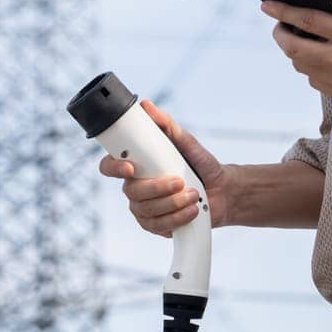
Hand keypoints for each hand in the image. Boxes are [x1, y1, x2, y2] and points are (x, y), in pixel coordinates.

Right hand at [96, 99, 231, 234]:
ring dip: (173, 203)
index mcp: (136, 165)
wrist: (222, 191)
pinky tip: (192, 211)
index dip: (114, 168)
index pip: (109, 166)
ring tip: (194, 195)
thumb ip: (166, 125)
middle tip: (180, 181)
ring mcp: (143, 208)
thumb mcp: (187, 142)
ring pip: (146, 210)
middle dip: (158, 188)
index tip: (131, 168)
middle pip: (131, 191)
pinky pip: (158, 226)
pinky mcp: (155, 225)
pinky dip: (177, 218)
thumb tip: (147, 106)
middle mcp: (135, 187)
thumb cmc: (201, 165)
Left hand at [263, 0, 331, 113]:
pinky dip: (310, 67)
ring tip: (300, 38)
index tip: (268, 5)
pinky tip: (319, 56)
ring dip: (294, 51)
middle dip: (281, 34)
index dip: (283, 12)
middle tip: (280, 24)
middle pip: (294, 48)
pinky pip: (315, 81)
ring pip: (302, 66)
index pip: (307, 21)